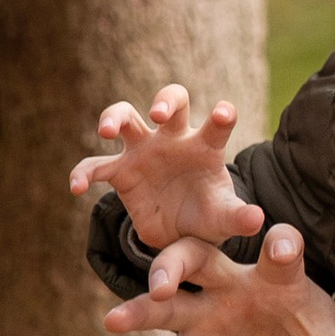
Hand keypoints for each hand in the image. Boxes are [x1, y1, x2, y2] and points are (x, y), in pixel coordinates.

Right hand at [70, 84, 265, 257]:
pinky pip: (96, 166)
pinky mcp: (119, 171)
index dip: (221, 116)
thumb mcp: (224, 219)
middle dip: (165, 101)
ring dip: (114, 117)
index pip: (216, 125)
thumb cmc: (208, 216)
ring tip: (107, 132)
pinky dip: (83, 172)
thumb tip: (258, 219)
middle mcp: (173, 140)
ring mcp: (143, 151)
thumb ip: (238, 217)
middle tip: (160, 114)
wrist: (181, 234)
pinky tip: (76, 187)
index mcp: (205, 147)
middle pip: (170, 101)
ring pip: (126, 116)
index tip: (224, 113)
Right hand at [99, 225, 334, 335]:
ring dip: (139, 310)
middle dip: (177, 264)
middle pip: (198, 259)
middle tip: (161, 280)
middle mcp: (234, 286)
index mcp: (278, 277)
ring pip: (165, 305)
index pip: (280, 254)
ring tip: (114, 321)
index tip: (281, 244)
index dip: (281, 246)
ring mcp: (205, 316)